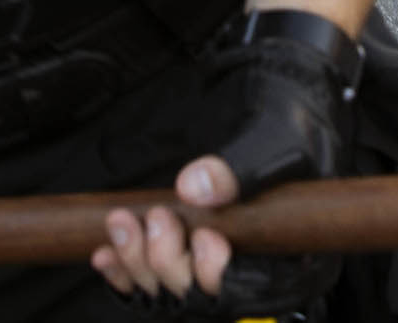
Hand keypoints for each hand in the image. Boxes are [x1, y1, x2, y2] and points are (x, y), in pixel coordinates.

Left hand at [94, 14, 355, 315]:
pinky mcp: (180, 253)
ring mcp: (211, 264)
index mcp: (292, 259)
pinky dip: (123, 270)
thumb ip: (242, 166)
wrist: (268, 102)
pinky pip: (147, 280)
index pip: (248, 291)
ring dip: (138, 261)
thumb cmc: (289, 123)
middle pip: (201, 294)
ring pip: (168, 289)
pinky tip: (105, 253)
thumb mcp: (277, 136)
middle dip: (169, 262)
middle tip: (159, 218)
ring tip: (123, 224)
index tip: (204, 238)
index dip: (217, 275)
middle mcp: (252, 271)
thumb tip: (194, 188)